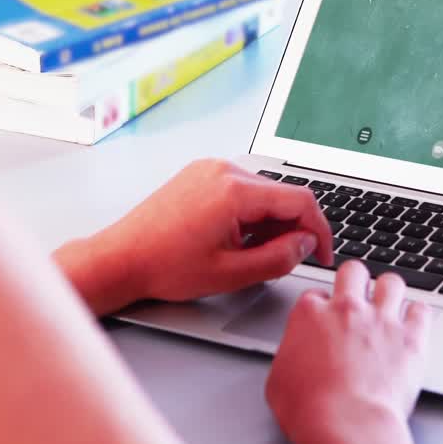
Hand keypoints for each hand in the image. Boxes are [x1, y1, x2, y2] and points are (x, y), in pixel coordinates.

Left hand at [54, 160, 333, 313]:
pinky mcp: (199, 175)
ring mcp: (209, 170)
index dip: (320, 230)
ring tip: (251, 253)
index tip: (322, 254)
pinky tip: (235, 238)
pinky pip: (240, 189)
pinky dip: (249, 213)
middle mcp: (223, 170)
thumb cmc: (164, 266)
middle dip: (292, 228)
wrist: (120, 258)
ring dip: (270, 221)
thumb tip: (306, 245)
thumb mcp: (232, 273)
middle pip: (282, 194)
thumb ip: (279, 258)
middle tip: (284, 260)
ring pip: (262, 192)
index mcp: (234, 191)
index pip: (300, 200)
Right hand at [266, 262, 434, 443]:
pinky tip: (413, 325)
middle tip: (358, 298)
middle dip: (356, 281)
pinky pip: (422, 310)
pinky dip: (418, 315)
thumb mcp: (278, 380)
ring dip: (389, 292)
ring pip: (392, 282)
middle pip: (353, 271)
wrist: (347, 424)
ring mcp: (382, 320)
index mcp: (310, 314)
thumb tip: (296, 358)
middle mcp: (347, 309)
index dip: (322, 306)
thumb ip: (291, 355)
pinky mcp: (411, 338)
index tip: (325, 319)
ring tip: (389, 307)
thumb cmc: (309, 409)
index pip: (316, 294)